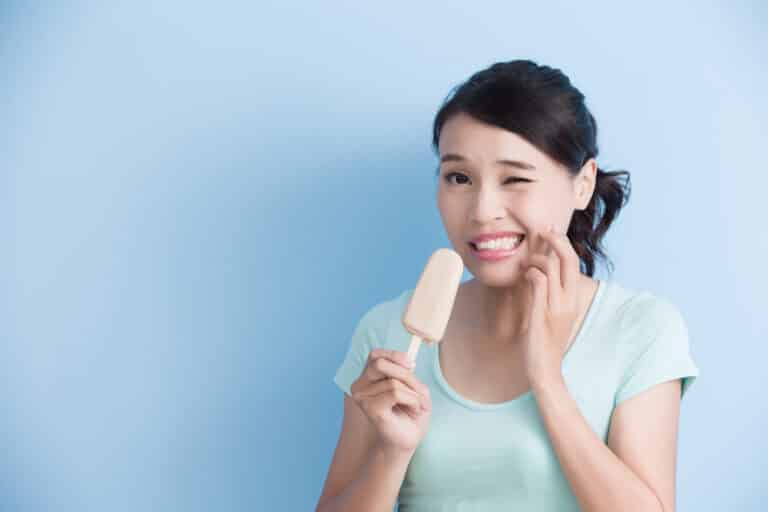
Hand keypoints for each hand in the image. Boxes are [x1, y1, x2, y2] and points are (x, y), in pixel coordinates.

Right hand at [350, 349, 431, 455]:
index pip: (375, 355)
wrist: (409, 438)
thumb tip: (406, 362)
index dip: (395, 356)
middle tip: (414, 391)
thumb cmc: (410, 410)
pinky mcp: (370, 408)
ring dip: (412, 393)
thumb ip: (405, 369)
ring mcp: (362, 397)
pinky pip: (395, 392)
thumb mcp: (411, 383)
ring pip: (392, 381)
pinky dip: (412, 400)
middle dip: (405, 375)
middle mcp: (359, 386)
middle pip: (380, 364)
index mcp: (365, 378)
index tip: (411, 366)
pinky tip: (412, 410)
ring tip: (413, 406)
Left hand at [521, 224, 582, 387]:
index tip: (551, 230)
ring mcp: (557, 307)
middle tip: (542, 229)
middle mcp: (569, 301)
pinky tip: (524, 275)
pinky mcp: (542, 314)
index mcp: (574, 299)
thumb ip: (551, 292)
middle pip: (569, 259)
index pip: (574, 262)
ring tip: (526, 264)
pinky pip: (538, 283)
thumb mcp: (553, 313)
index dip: (563, 242)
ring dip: (536, 259)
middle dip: (556, 239)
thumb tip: (542, 271)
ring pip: (551, 268)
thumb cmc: (545, 340)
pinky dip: (531, 273)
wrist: (545, 370)